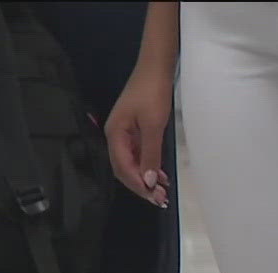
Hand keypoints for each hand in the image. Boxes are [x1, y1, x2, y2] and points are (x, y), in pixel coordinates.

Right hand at [105, 69, 173, 206]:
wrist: (157, 68)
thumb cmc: (153, 93)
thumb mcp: (154, 126)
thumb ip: (150, 155)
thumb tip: (146, 181)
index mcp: (115, 134)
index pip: (122, 168)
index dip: (138, 185)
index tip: (155, 197)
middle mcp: (116, 135)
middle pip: (124, 168)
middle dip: (141, 185)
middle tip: (160, 198)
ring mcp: (125, 132)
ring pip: (132, 163)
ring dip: (146, 177)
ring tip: (162, 190)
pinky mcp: (134, 129)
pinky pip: (138, 153)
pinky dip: (148, 165)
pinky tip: (160, 174)